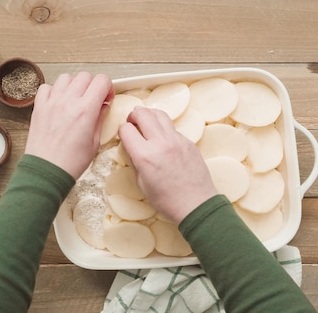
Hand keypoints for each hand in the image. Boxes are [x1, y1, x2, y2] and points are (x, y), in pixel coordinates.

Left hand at [25, 72, 113, 178]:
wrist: (46, 171)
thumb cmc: (70, 162)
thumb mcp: (94, 142)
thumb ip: (99, 119)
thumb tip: (103, 106)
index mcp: (85, 110)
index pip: (101, 81)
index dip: (108, 88)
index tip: (106, 98)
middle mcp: (68, 102)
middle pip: (85, 76)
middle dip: (93, 85)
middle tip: (93, 99)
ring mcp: (52, 103)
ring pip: (66, 78)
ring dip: (74, 85)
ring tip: (75, 99)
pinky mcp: (39, 107)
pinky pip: (47, 87)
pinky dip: (54, 90)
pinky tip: (59, 102)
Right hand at [118, 107, 217, 223]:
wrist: (196, 204)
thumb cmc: (167, 200)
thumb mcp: (142, 183)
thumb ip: (135, 161)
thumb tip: (132, 147)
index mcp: (145, 156)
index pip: (126, 130)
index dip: (122, 131)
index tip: (124, 135)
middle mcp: (161, 143)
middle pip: (143, 114)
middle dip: (134, 115)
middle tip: (132, 121)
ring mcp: (177, 140)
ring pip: (160, 114)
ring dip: (149, 114)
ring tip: (146, 121)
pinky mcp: (188, 142)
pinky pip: (172, 128)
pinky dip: (164, 128)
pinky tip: (162, 138)